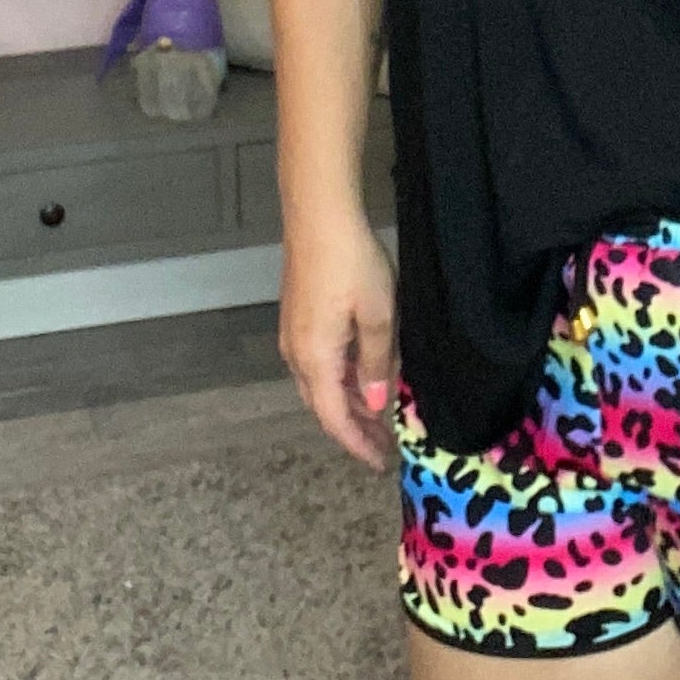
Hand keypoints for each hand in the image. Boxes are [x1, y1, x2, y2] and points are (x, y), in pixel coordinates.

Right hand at [278, 217, 398, 468]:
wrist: (319, 216)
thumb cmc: (352, 263)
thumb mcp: (378, 315)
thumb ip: (376, 363)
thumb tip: (376, 403)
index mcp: (315, 359)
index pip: (335, 418)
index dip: (358, 444)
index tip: (380, 463)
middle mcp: (297, 354)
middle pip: (325, 405)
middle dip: (355, 428)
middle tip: (386, 445)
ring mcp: (294, 335)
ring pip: (322, 384)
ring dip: (349, 403)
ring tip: (380, 415)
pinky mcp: (298, 317)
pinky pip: (320, 363)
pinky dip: (342, 379)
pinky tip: (364, 376)